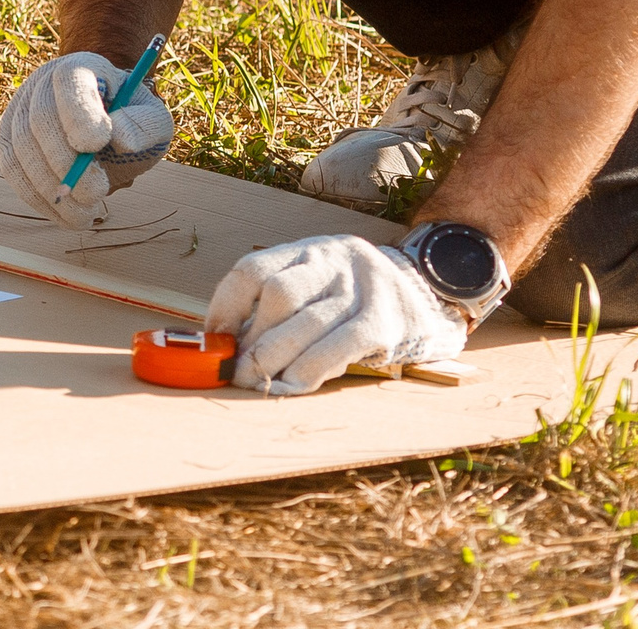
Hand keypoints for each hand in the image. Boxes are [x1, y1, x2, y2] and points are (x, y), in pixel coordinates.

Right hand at [0, 50, 175, 229]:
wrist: (107, 126)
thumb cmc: (130, 121)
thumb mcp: (154, 120)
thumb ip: (144, 126)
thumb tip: (120, 139)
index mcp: (82, 68)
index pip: (69, 80)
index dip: (79, 113)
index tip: (99, 145)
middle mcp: (43, 83)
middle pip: (40, 119)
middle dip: (66, 163)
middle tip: (96, 194)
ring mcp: (19, 110)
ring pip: (20, 149)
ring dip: (50, 188)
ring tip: (84, 215)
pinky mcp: (8, 140)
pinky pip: (11, 171)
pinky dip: (36, 198)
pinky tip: (64, 213)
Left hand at [205, 234, 466, 395]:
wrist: (424, 294)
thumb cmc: (351, 297)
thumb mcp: (315, 283)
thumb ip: (275, 306)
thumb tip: (223, 345)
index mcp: (307, 250)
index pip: (254, 270)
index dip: (225, 306)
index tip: (214, 339)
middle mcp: (332, 261)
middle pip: (279, 296)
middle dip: (251, 340)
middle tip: (235, 371)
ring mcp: (360, 289)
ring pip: (307, 324)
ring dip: (272, 360)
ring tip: (253, 381)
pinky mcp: (382, 323)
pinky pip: (339, 349)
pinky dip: (308, 371)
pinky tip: (289, 386)